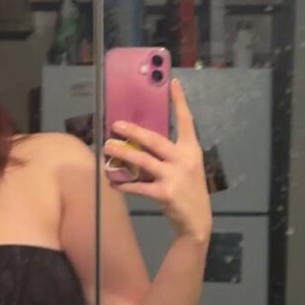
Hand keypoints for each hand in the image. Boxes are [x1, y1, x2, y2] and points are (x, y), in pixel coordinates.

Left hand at [103, 78, 211, 242]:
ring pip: (143, 161)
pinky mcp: (165, 193)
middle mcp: (184, 160)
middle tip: (116, 125)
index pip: (186, 121)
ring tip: (108, 148)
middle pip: (155, 140)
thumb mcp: (186, 167)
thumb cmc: (188, 190)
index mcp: (192, 150)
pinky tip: (113, 181)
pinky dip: (124, 184)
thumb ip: (169, 154)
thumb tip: (140, 141)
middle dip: (133, 131)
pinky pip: (138, 186)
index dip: (179, 101)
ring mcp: (175, 177)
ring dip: (123, 154)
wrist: (197, 222)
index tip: (172, 83)